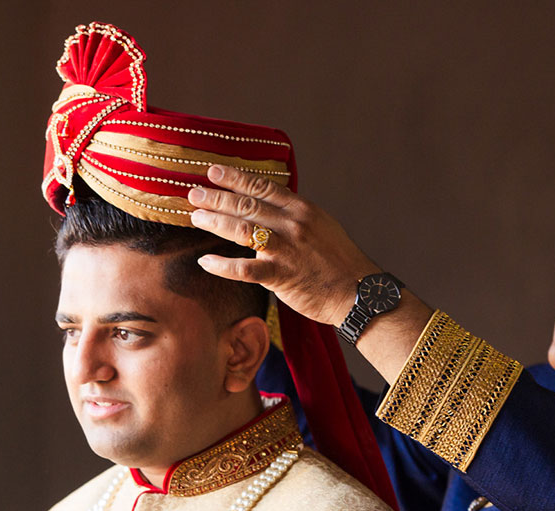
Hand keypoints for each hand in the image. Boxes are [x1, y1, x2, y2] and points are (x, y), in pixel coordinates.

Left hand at [186, 165, 383, 325]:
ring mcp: (286, 249)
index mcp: (303, 210)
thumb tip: (270, 207)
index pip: (263, 187)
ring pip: (241, 230)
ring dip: (215, 221)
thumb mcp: (323, 226)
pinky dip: (222, 265)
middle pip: (246, 205)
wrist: (359, 293)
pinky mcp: (280, 276)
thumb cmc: (340, 262)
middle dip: (217, 197)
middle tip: (195, 194)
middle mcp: (293, 225)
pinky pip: (244, 269)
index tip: (214, 172)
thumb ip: (296, 216)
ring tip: (196, 217)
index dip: (235, 178)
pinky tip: (206, 262)